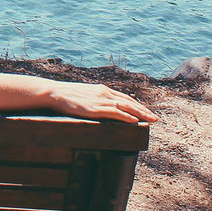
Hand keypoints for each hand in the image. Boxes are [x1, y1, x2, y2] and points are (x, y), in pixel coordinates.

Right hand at [44, 81, 158, 123]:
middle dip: (144, 111)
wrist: (55, 92)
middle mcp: (104, 93)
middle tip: (156, 118)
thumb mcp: (85, 94)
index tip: (147, 112)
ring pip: (126, 107)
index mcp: (103, 89)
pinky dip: (126, 116)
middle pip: (129, 102)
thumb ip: (96, 99)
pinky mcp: (95, 109)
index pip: (125, 97)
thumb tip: (103, 107)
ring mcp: (100, 100)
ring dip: (140, 114)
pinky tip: (134, 121)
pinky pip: (115, 112)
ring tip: (151, 121)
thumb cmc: (67, 95)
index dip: (138, 105)